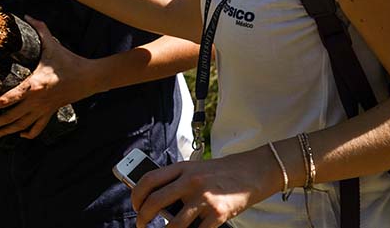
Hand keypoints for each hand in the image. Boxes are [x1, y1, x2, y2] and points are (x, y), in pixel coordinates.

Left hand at [0, 17, 96, 145]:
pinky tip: (21, 135)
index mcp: (33, 85)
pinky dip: (28, 133)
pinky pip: (38, 127)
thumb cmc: (69, 60)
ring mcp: (44, 109)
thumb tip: (27, 14)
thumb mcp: (52, 44)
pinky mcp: (51, 112)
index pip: (7, 98)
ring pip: (21, 126)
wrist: (89, 77)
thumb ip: (39, 29)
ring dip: (6, 132)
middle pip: (10, 117)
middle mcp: (36, 101)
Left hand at [132, 149, 276, 227]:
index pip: (149, 180)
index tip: (135, 205)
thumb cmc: (223, 171)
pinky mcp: (218, 213)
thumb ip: (178, 181)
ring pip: (174, 224)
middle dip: (143, 217)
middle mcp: (191, 181)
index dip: (136, 195)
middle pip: (155, 202)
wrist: (254, 171)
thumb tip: (159, 203)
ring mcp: (205, 198)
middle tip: (141, 224)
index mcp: (183, 167)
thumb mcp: (197, 169)